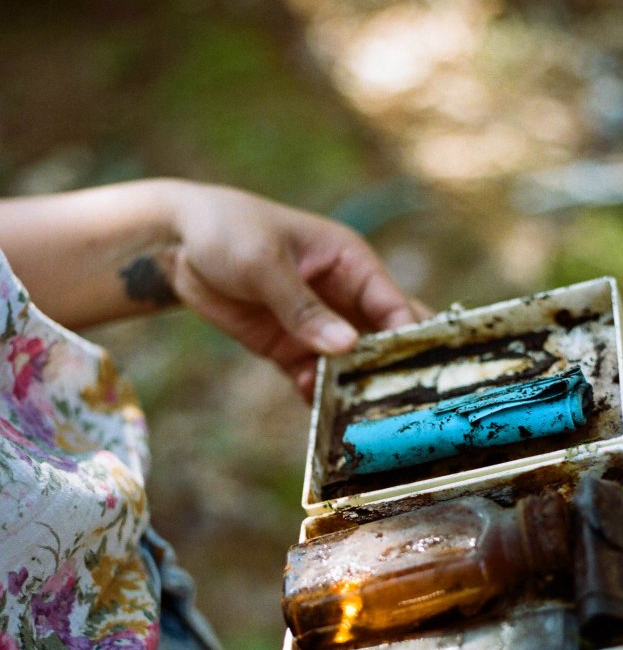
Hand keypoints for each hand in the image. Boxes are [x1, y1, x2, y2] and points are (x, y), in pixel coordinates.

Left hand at [166, 183, 428, 397]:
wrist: (177, 244)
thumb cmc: (229, 230)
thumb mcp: (265, 263)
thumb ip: (303, 308)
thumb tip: (347, 347)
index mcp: (351, 263)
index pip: (394, 306)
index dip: (411, 340)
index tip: (418, 375)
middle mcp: (343, 297)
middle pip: (384, 339)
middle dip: (394, 370)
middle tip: (405, 406)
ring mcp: (317, 326)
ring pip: (352, 366)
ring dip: (357, 390)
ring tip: (362, 419)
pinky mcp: (290, 347)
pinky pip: (316, 378)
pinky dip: (321, 396)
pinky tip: (322, 413)